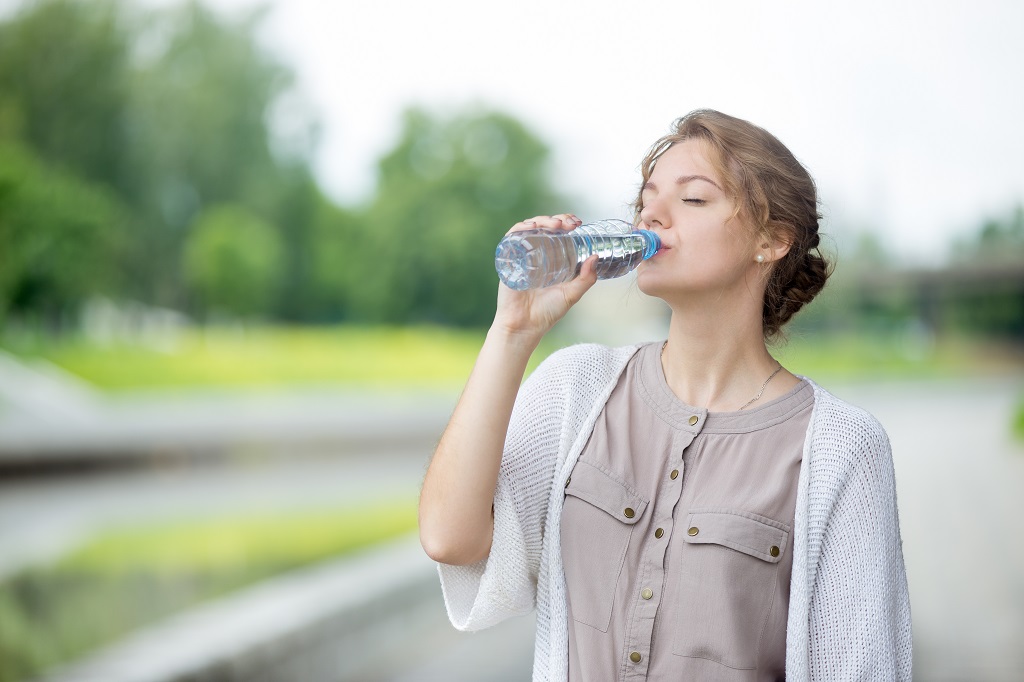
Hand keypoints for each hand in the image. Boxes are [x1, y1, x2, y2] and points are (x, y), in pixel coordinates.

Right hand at [492, 213, 598, 339]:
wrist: (525, 326)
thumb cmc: (547, 313)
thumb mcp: (572, 294)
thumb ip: (586, 278)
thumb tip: (595, 257)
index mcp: (551, 258)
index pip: (557, 232)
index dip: (566, 222)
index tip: (578, 223)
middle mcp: (535, 254)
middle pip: (544, 227)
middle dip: (557, 219)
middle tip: (570, 224)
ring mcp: (521, 255)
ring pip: (529, 228)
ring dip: (542, 221)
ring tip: (555, 225)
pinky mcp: (508, 260)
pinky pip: (511, 238)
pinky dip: (520, 228)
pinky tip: (531, 227)